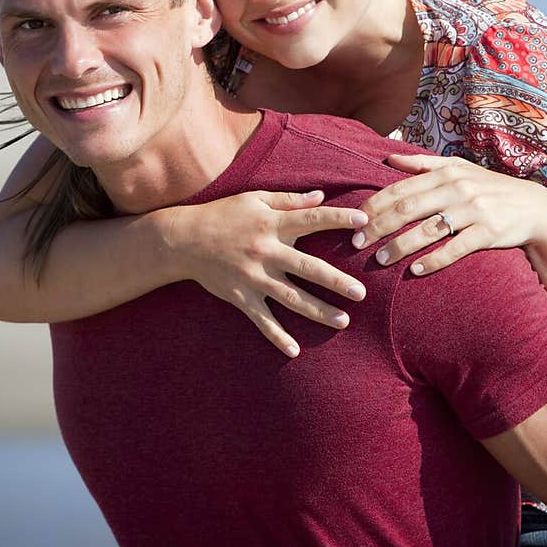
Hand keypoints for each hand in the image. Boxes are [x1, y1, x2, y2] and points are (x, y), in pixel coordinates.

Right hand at [169, 191, 367, 356]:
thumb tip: (320, 196)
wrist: (182, 240)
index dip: (338, 218)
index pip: (311, 220)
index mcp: (271, 224)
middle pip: (307, 268)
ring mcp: (253, 277)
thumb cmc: (222, 214)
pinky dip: (277, 336)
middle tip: (360, 293)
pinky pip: (262, 320)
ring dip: (318, 311)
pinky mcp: (240, 296)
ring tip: (342, 321)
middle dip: (335, 281)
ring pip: (291, 298)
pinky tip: (294, 350)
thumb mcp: (254, 200)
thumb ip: (288, 200)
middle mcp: (265, 252)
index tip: (364, 220)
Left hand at [354, 153, 546, 274]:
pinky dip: (434, 260)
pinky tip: (415, 270)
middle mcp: (458, 189)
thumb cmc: (490, 188)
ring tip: (380, 260)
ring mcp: (475, 211)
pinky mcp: (489, 233)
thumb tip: (389, 158)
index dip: (375, 204)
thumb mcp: (459, 169)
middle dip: (379, 226)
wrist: (536, 208)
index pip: (401, 188)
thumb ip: (423, 164)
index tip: (354, 219)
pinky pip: (456, 248)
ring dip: (400, 246)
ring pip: (429, 230)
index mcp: (447, 172)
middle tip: (357, 243)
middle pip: (409, 209)